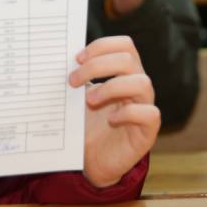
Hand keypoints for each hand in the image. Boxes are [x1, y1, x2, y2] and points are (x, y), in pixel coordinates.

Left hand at [69, 36, 159, 188]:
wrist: (92, 160)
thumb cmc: (88, 125)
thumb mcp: (79, 98)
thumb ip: (77, 79)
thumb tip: (56, 60)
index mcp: (125, 73)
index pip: (124, 45)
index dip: (102, 46)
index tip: (77, 58)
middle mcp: (138, 85)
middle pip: (128, 59)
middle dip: (97, 66)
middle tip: (73, 81)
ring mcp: (145, 107)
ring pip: (142, 83)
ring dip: (111, 88)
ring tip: (89, 101)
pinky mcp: (148, 130)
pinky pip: (149, 114)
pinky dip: (128, 114)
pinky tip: (111, 120)